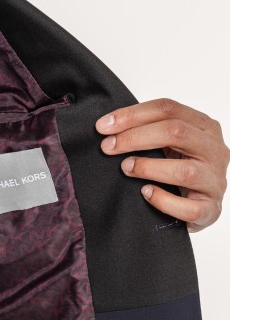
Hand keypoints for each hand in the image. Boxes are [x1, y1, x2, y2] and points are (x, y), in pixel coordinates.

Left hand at [95, 98, 229, 231]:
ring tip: (126, 168)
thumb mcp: (171, 145)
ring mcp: (216, 181)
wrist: (202, 207)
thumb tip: (108, 127)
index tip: (103, 126)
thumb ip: (150, 132)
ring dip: (148, 167)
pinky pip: (188, 208)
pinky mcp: (211, 210)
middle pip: (176, 132)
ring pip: (184, 171)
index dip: (132, 115)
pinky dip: (164, 201)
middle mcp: (215, 150)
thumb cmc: (181, 171)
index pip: (169, 109)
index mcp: (205, 127)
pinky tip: (146, 194)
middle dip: (135, 137)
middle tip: (108, 147)